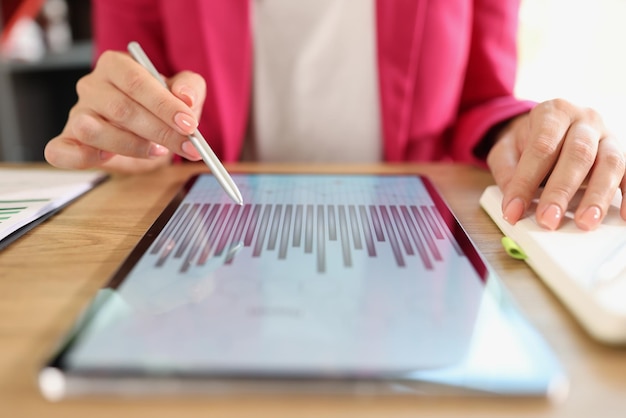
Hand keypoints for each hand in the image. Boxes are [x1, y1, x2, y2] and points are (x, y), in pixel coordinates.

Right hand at [45, 50, 206, 172]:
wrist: (147, 135)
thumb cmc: (161, 110)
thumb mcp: (184, 95)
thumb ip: (190, 88)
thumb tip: (185, 97)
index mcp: (117, 66)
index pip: (137, 80)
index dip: (164, 104)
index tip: (189, 124)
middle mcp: (92, 87)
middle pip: (121, 108)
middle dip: (160, 131)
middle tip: (188, 146)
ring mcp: (77, 114)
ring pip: (93, 130)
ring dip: (131, 145)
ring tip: (157, 151)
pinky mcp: (68, 142)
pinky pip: (62, 151)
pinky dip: (82, 157)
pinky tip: (109, 158)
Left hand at [487, 98, 625, 230]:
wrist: (546, 128)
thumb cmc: (526, 141)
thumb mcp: (505, 149)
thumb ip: (506, 171)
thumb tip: (513, 202)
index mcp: (554, 112)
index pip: (541, 146)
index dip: (525, 181)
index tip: (514, 210)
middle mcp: (585, 120)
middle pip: (578, 154)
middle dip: (561, 191)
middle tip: (548, 220)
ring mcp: (607, 136)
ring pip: (610, 163)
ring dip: (597, 196)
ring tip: (584, 223)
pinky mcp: (621, 154)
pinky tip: (623, 216)